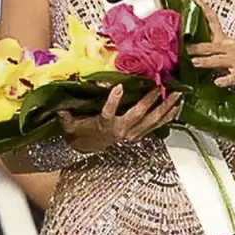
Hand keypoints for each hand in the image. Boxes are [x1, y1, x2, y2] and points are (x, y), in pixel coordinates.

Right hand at [57, 86, 181, 153]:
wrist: (92, 147)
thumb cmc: (83, 131)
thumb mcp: (72, 124)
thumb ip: (66, 116)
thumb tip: (58, 106)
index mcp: (104, 124)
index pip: (108, 112)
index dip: (113, 100)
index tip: (119, 87)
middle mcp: (121, 130)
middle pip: (138, 115)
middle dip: (150, 101)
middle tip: (159, 87)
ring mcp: (133, 133)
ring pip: (152, 121)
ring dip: (165, 108)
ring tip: (176, 96)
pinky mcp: (140, 134)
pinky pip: (157, 126)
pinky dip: (167, 117)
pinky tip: (177, 107)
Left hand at [187, 2, 234, 90]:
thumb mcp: (230, 52)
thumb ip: (213, 50)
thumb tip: (191, 47)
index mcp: (226, 41)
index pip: (214, 22)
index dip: (204, 10)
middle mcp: (232, 48)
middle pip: (212, 45)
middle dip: (197, 46)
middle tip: (183, 47)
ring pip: (220, 60)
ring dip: (207, 61)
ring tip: (195, 62)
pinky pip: (233, 77)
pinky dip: (225, 79)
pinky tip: (218, 82)